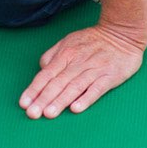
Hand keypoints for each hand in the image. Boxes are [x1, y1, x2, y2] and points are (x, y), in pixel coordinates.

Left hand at [18, 23, 146, 118]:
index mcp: (65, 54)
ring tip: (49, 114)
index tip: (24, 103)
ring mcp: (94, 70)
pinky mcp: (110, 76)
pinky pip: (96, 89)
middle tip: (32, 114)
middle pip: (57, 83)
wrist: (122, 33)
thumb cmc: (92, 41)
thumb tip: (42, 70)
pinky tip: (76, 108)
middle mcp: (77, 62)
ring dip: (60, 101)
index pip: (46, 74)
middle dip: (43, 99)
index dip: (34, 89)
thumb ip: (53, 56)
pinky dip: (86, 98)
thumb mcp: (68, 41)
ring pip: (74, 87)